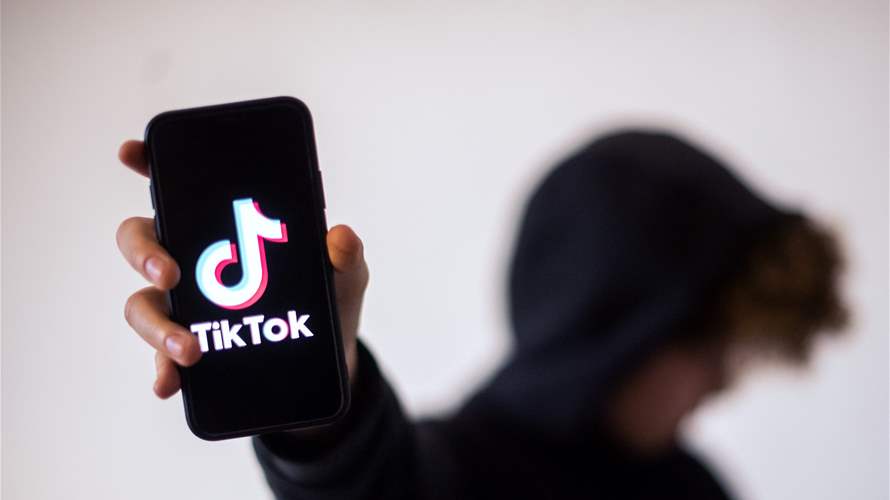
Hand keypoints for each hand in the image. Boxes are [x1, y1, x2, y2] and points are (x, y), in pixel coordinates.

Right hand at [116, 140, 367, 398]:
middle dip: (144, 254)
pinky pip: (162, 360)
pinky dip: (163, 371)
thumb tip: (341, 236)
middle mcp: (192, 261)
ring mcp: (186, 306)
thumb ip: (346, 254)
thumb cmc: (330, 300)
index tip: (131, 154)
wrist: (330, 361)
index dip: (150, 165)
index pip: (177, 187)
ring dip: (158, 326)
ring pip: (144, 305)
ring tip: (190, 348)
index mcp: (224, 227)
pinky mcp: (189, 351)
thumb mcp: (345, 274)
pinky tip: (170, 383)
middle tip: (170, 274)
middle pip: (142, 242)